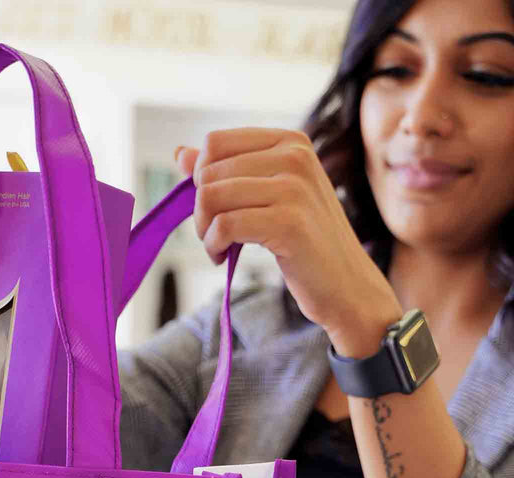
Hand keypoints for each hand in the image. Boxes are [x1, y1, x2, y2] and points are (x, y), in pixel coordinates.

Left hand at [174, 128, 401, 342]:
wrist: (346, 286)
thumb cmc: (305, 242)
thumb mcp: (269, 197)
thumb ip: (227, 172)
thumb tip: (181, 154)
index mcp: (291, 142)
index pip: (215, 143)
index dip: (201, 178)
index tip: (216, 208)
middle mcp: (295, 157)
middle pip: (208, 172)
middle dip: (200, 209)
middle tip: (215, 236)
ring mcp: (294, 188)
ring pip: (211, 197)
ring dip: (204, 230)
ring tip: (219, 248)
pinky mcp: (288, 223)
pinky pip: (223, 226)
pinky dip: (213, 246)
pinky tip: (223, 258)